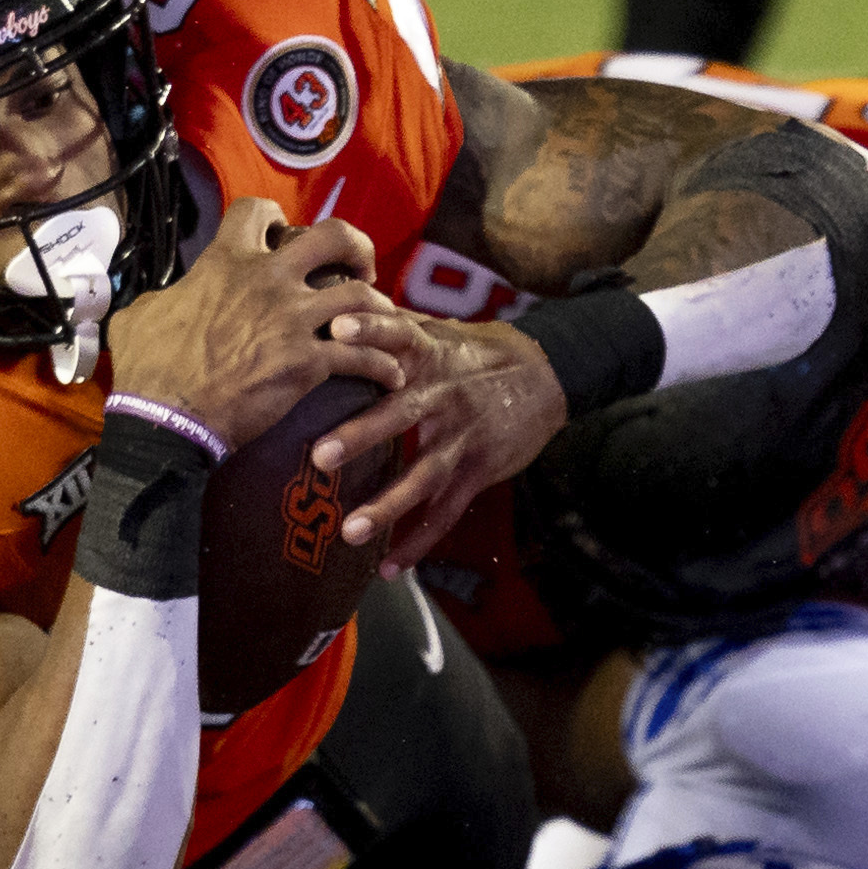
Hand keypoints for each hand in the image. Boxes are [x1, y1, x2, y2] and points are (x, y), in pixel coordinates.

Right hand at [99, 196, 396, 449]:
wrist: (168, 419)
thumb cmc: (148, 369)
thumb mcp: (139, 314)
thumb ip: (160, 296)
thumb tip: (161, 298)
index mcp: (226, 262)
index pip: (257, 211)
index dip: (274, 217)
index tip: (283, 234)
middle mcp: (268, 281)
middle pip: (335, 236)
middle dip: (356, 246)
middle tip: (359, 267)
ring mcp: (292, 321)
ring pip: (361, 296)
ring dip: (380, 309)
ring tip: (382, 324)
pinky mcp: (308, 363)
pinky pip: (363, 357)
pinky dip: (384, 365)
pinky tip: (390, 376)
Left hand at [306, 309, 568, 570]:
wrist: (547, 376)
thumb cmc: (476, 352)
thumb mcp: (439, 331)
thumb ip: (390, 326)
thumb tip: (335, 301)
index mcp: (429, 355)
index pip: (397, 335)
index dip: (369, 330)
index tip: (336, 328)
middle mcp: (445, 395)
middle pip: (400, 414)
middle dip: (361, 435)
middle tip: (320, 456)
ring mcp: (464, 436)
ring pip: (424, 475)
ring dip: (387, 506)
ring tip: (350, 531)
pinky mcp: (479, 470)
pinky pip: (445, 512)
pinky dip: (417, 542)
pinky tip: (388, 567)